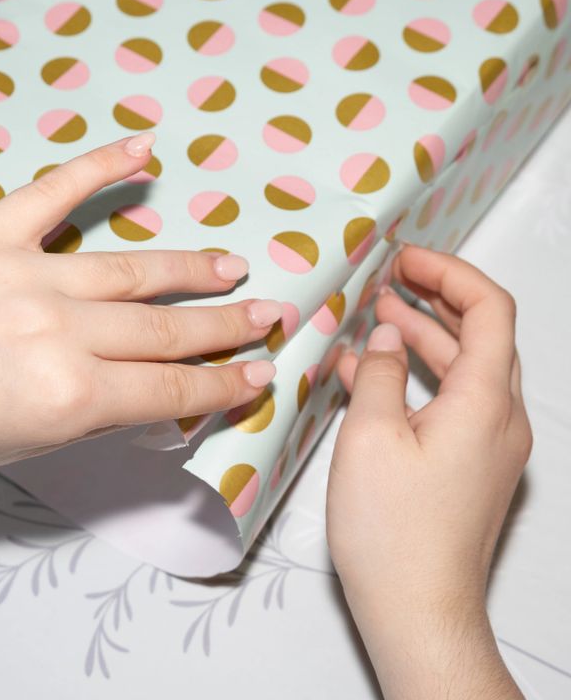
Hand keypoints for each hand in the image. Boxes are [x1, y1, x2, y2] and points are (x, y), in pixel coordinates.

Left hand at [0, 133, 280, 500]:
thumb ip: (95, 415)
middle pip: (164, 328)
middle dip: (225, 326)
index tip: (261, 372)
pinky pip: (55, 192)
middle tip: (271, 314)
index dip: (223, 382)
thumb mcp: (22, 446)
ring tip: (229, 266)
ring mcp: (23, 274)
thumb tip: (151, 391)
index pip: (169, 390)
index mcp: (65, 398)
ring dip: (188, 268)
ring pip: (130, 268)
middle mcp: (56, 332)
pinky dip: (100, 167)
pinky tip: (142, 153)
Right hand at [326, 244, 529, 699]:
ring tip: (376, 316)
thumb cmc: (393, 530)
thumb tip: (385, 338)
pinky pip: (451, 404)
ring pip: (463, 370)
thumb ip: (379, 374)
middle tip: (389, 279)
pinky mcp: (470, 466)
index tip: (405, 260)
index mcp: (485, 403)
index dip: (449, 273)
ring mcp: (490, 445)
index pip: (489, 310)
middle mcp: (501, 419)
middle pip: (480, 337)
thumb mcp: (369, 436)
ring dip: (422, 338)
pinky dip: (416, 380)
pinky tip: (371, 375)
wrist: (418, 609)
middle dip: (434, 300)